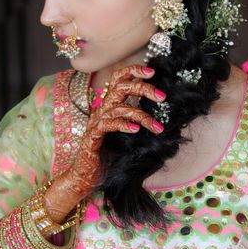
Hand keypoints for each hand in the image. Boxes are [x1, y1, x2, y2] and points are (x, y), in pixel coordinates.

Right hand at [43, 63, 166, 220]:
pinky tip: (136, 130)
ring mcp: (96, 123)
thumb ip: (137, 125)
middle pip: (120, 87)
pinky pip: (108, 124)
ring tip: (157, 127)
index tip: (152, 72)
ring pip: (120, 108)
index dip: (133, 72)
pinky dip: (123, 125)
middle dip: (143, 88)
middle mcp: (102, 111)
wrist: (85, 176)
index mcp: (109, 107)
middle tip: (162, 96)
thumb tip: (161, 122)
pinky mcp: (92, 137)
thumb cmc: (107, 157)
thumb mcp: (127, 138)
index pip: (118, 80)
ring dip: (142, 116)